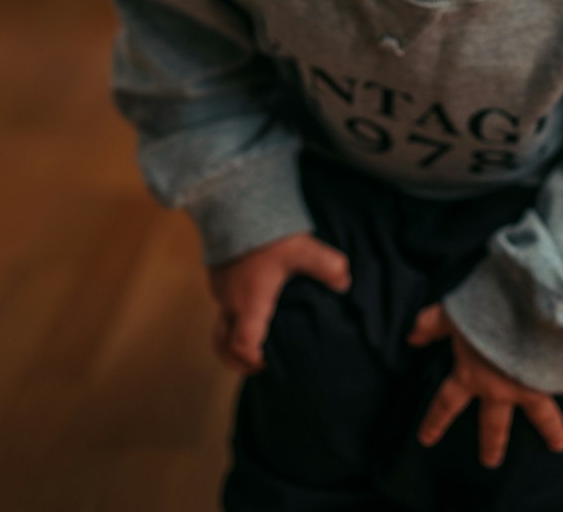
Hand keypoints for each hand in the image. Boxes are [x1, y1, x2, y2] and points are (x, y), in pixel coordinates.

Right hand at [207, 233, 350, 372]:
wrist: (232, 200)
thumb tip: (345, 282)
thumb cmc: (265, 231)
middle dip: (237, 358)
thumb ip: (327, 266)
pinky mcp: (217, 271)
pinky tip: (253, 298)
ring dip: (235, 334)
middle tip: (257, 361)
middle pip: (222, 344)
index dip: (253, 360)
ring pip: (221, 322)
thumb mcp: (301, 249)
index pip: (243, 346)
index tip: (267, 363)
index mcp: (248, 303)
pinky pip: (221, 302)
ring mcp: (219, 286)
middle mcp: (228, 300)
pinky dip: (233, 313)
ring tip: (259, 331)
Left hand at [408, 303, 562, 468]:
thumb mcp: (452, 313)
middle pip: (493, 423)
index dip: (436, 421)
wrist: (526, 308)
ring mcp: (529, 385)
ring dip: (550, 430)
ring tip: (559, 444)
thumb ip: (430, 325)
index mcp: (470, 376)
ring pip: (541, 416)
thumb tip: (411, 338)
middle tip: (490, 461)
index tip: (427, 440)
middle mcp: (499, 389)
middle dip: (492, 442)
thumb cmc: (484, 311)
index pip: (447, 404)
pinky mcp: (554, 375)